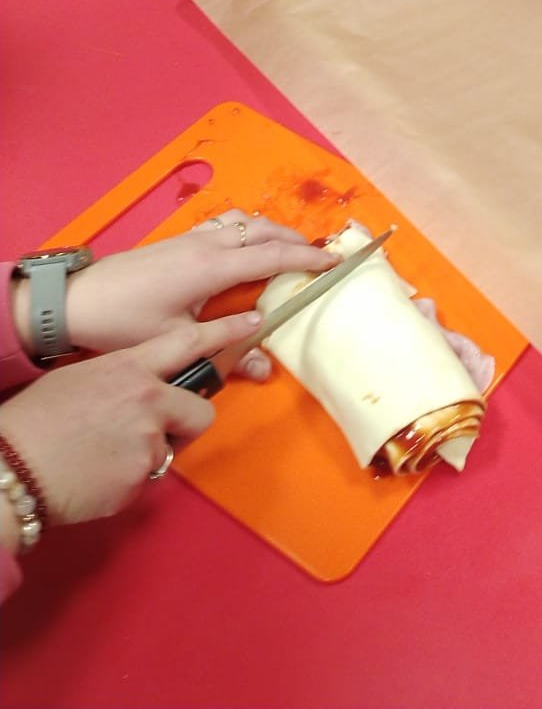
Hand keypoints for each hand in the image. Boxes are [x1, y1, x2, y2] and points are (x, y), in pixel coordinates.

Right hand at [0, 313, 262, 530]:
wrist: (10, 467)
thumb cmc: (36, 420)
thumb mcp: (82, 379)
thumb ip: (124, 378)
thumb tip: (142, 387)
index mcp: (130, 367)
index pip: (190, 342)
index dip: (227, 332)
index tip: (256, 321)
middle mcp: (148, 399)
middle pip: (202, 409)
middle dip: (188, 423)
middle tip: (159, 431)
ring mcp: (148, 439)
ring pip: (171, 449)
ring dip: (149, 455)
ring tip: (105, 456)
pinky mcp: (140, 477)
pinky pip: (146, 479)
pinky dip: (126, 481)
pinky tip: (95, 477)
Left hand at [55, 212, 331, 379]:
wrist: (76, 301)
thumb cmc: (124, 323)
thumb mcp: (177, 342)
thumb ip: (225, 350)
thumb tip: (266, 367)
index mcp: (212, 266)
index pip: (273, 255)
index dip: (308, 258)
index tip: (336, 261)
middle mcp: (207, 244)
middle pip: (264, 229)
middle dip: (296, 239)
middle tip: (320, 256)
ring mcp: (192, 238)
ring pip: (245, 222)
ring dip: (272, 231)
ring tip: (288, 250)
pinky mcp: (179, 240)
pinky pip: (227, 225)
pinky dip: (249, 230)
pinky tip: (246, 249)